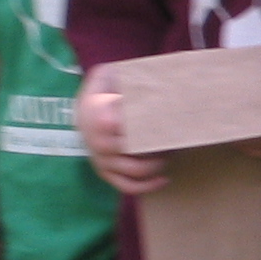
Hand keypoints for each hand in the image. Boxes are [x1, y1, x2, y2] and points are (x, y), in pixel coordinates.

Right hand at [74, 70, 168, 196]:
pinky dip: (146, 186)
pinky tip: (164, 179)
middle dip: (158, 145)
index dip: (150, 125)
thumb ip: (126, 74)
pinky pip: (125, 185)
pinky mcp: (104, 171)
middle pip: (134, 150)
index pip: (127, 125)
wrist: (85, 105)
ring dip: (156, 165)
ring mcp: (99, 158)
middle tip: (175, 137)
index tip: (168, 119)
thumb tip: (162, 73)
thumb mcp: (110, 73)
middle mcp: (97, 140)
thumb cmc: (106, 87)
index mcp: (98, 115)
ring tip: (171, 154)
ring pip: (132, 170)